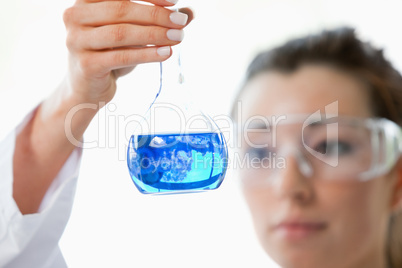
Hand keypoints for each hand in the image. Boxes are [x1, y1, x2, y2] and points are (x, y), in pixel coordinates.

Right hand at [63, 0, 192, 106]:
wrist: (87, 88)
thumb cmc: (110, 55)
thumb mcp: (132, 34)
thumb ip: (156, 21)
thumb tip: (190, 12)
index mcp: (85, 1)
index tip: (174, 2)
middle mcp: (74, 16)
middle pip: (120, 10)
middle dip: (156, 15)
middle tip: (181, 22)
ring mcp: (76, 41)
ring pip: (121, 33)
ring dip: (154, 34)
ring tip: (178, 37)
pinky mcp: (86, 65)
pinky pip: (121, 57)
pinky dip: (146, 54)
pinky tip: (166, 53)